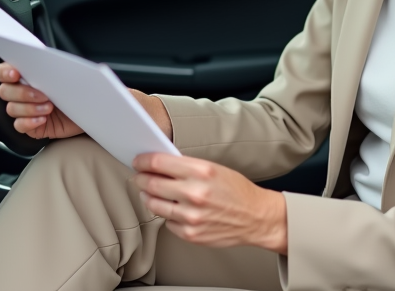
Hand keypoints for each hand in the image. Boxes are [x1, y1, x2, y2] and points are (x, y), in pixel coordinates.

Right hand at [0, 62, 83, 138]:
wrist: (91, 109)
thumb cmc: (79, 88)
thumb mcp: (68, 73)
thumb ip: (50, 66)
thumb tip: (42, 59)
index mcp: (27, 75)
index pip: (3, 71)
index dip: (5, 72)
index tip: (16, 74)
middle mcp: (22, 92)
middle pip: (5, 91)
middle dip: (22, 93)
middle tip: (42, 94)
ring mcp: (25, 109)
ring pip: (11, 109)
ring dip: (29, 108)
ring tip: (48, 108)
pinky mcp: (31, 126)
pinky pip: (19, 126)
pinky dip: (29, 122)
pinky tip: (42, 119)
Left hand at [132, 153, 287, 253]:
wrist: (256, 217)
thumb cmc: (237, 191)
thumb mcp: (215, 169)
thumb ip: (187, 167)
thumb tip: (159, 165)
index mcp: (201, 171)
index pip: (159, 163)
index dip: (143, 161)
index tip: (138, 161)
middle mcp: (194, 193)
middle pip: (151, 184)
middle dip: (141, 179)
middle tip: (138, 176)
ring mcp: (191, 216)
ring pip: (154, 205)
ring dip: (148, 197)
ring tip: (150, 193)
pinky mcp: (190, 234)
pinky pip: (167, 222)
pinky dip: (168, 216)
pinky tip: (175, 210)